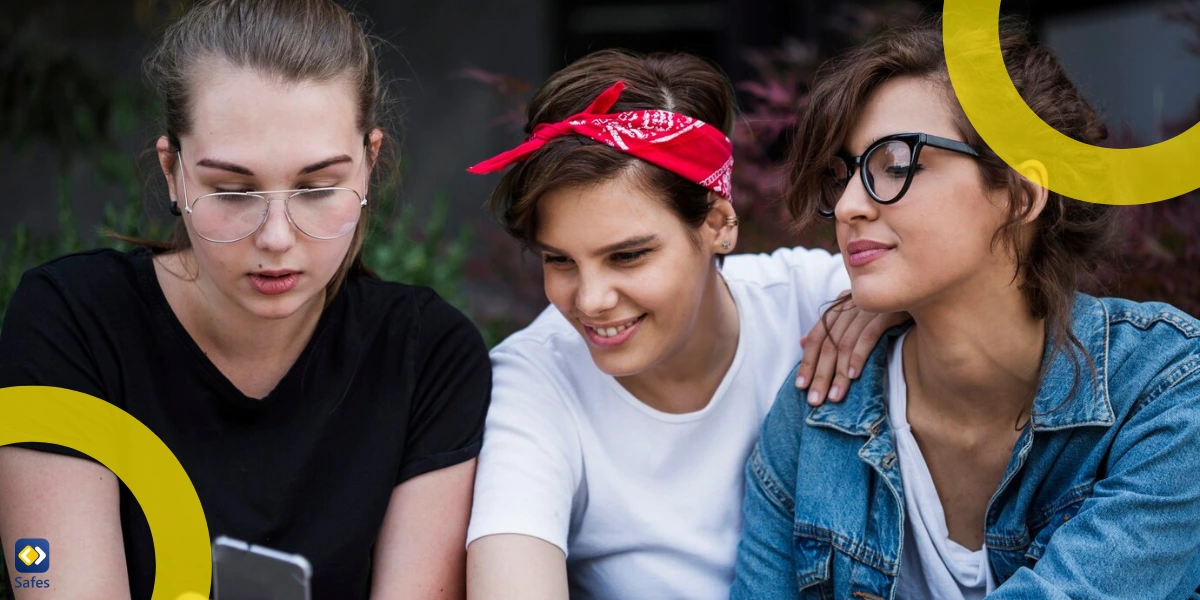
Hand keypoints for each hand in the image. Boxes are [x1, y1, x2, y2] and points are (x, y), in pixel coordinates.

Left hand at [795, 291, 908, 405]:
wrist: (924, 292)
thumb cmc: (889, 308)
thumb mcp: (858, 316)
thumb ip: (831, 329)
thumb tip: (801, 342)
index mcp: (841, 305)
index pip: (817, 336)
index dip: (807, 362)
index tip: (800, 385)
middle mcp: (851, 304)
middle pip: (828, 344)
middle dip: (820, 375)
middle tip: (814, 400)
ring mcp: (869, 307)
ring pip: (845, 344)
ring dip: (839, 373)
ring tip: (835, 396)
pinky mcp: (888, 310)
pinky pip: (868, 335)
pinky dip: (859, 356)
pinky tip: (855, 376)